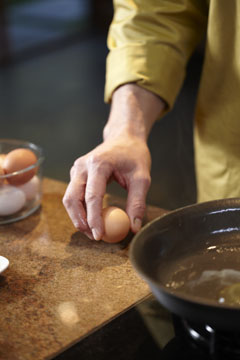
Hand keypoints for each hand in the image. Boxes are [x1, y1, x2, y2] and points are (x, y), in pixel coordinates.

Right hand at [63, 84, 165, 239]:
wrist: (124, 138)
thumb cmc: (134, 155)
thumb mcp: (142, 178)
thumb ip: (137, 202)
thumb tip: (133, 227)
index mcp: (98, 164)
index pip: (92, 196)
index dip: (94, 219)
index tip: (100, 236)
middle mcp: (82, 166)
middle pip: (72, 198)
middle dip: (80, 221)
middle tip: (94, 236)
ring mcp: (77, 169)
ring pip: (69, 198)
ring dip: (78, 217)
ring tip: (93, 231)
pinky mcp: (76, 174)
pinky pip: (73, 195)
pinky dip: (80, 209)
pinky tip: (91, 219)